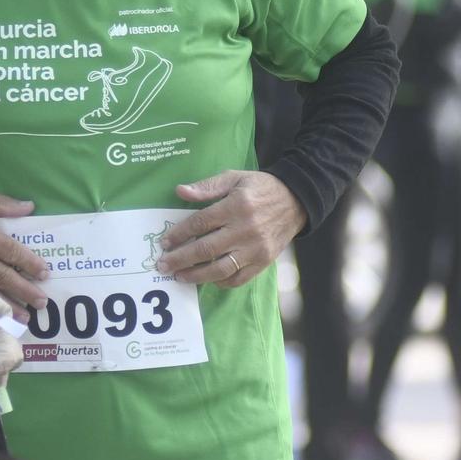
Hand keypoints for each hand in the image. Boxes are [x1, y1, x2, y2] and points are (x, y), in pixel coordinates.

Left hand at [156, 170, 307, 287]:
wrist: (297, 201)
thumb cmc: (260, 188)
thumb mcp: (235, 177)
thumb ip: (207, 186)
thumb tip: (180, 191)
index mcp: (236, 206)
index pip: (200, 223)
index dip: (179, 234)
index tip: (164, 242)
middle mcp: (245, 230)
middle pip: (206, 249)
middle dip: (181, 259)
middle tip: (163, 265)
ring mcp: (255, 249)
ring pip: (220, 269)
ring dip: (196, 275)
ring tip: (179, 277)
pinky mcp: (263, 262)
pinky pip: (238, 278)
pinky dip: (220, 282)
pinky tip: (207, 279)